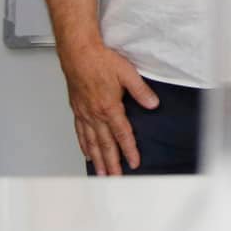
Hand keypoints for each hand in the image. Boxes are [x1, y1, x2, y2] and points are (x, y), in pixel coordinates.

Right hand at [58, 41, 159, 175]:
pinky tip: (87, 152)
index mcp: (109, 107)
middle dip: (112, 163)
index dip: (129, 150)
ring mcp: (84, 113)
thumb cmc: (100, 59)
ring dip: (97, 159)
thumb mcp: (127, 73)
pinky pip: (80, 132)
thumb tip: (153, 104)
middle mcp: (95, 114)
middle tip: (115, 178)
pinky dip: (83, 145)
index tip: (134, 163)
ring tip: (101, 173)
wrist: (78, 51)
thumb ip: (141, 91)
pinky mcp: (77, 108)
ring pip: (91, 142)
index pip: (122, 134)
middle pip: (105, 144)